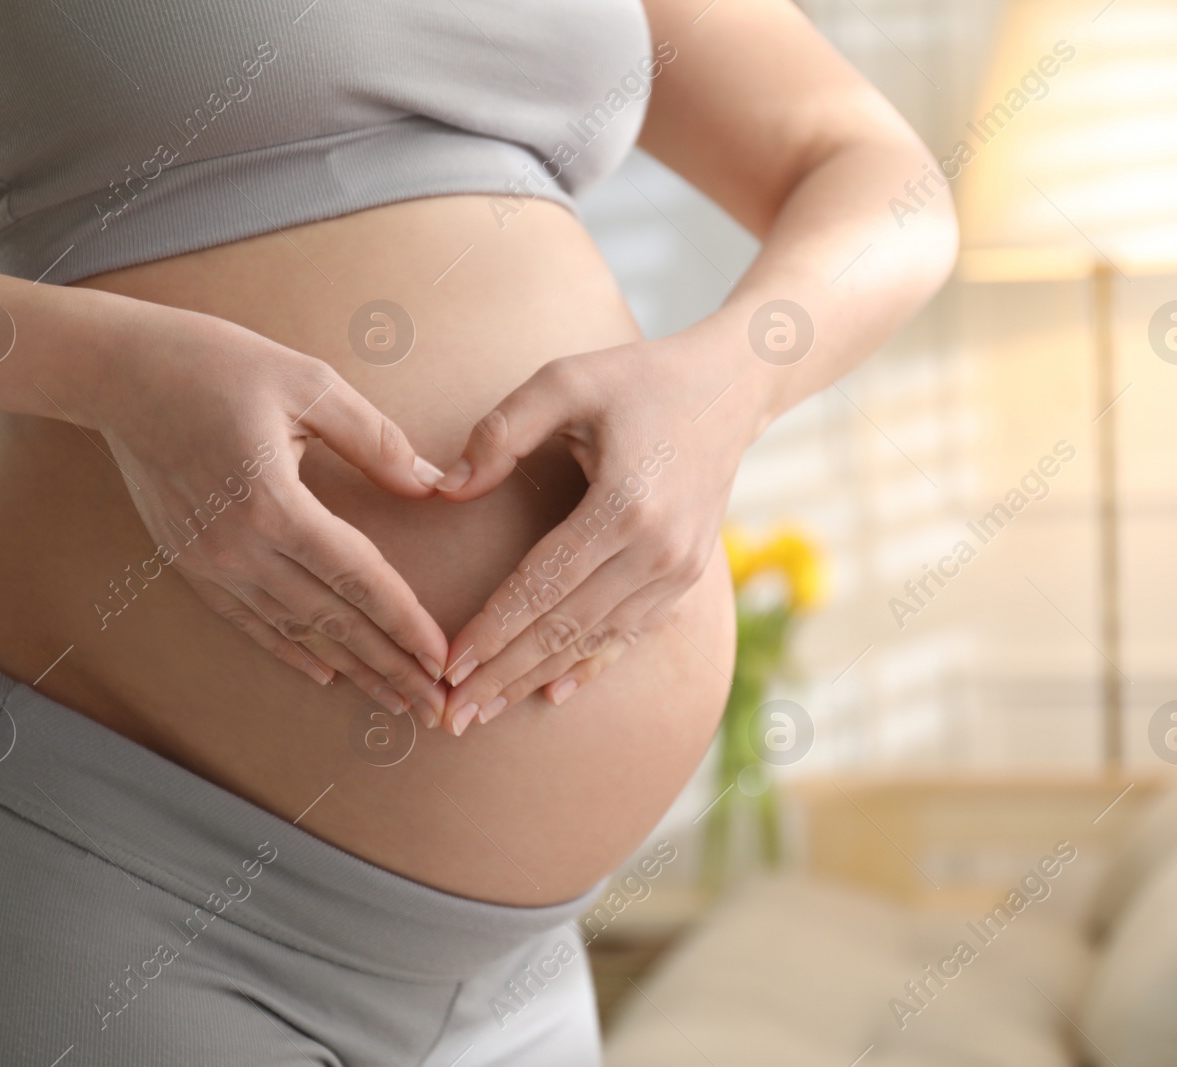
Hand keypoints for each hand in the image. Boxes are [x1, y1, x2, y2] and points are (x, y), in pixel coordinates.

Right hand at [75, 301, 449, 726]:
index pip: (357, 577)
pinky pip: (247, 620)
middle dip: (388, 666)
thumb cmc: (216, 364)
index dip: (404, 621)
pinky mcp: (188, 563)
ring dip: (349, 667)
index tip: (442, 658)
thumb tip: (429, 483)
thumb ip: (374, 439)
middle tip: (433, 706)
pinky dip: (290, 649)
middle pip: (331, 619)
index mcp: (273, 502)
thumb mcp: (309, 383)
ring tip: (394, 700)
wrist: (115, 372)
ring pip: (294, 630)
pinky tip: (325, 671)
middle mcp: (238, 546)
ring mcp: (208, 561)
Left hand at [431, 318, 763, 734]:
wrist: (731, 391)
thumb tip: (445, 487)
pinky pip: (629, 634)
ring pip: (594, 640)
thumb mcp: (566, 380)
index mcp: (625, 505)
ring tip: (483, 711)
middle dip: (503, 674)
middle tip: (452, 714)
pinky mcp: (686, 580)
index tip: (448, 665)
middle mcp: (658, 551)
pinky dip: (589, 666)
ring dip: (536, 678)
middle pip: (565, 627)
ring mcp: (678, 572)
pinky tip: (552, 694)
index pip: (543, 584)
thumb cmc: (639, 380)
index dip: (492, 629)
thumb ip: (502, 430)